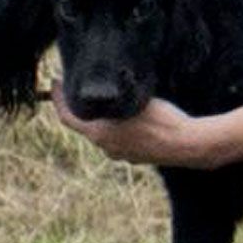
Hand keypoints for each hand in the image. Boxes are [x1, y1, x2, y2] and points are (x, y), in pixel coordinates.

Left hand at [51, 81, 205, 166]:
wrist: (187, 144)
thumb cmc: (161, 121)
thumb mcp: (132, 102)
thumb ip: (113, 100)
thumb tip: (103, 90)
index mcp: (100, 134)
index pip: (67, 118)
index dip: (57, 100)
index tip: (55, 84)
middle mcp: (106, 148)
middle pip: (87, 125)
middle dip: (84, 108)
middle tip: (84, 88)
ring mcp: (122, 155)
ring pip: (106, 133)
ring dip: (105, 119)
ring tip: (113, 101)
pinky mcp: (137, 157)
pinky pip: (123, 140)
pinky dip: (122, 128)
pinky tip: (135, 118)